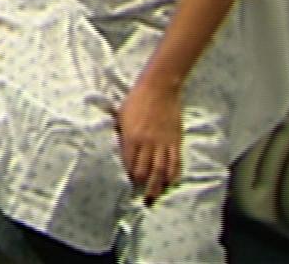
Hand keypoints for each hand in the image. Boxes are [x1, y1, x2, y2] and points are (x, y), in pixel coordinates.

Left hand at [116, 78, 182, 202]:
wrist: (159, 88)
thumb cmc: (136, 100)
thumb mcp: (121, 116)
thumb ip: (119, 134)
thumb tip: (113, 149)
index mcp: (131, 137)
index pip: (129, 164)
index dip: (127, 177)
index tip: (125, 186)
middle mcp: (147, 143)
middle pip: (145, 171)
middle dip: (141, 187)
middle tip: (139, 199)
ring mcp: (163, 143)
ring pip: (161, 171)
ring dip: (157, 187)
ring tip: (153, 199)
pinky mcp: (175, 141)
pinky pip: (175, 162)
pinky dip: (173, 175)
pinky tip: (170, 184)